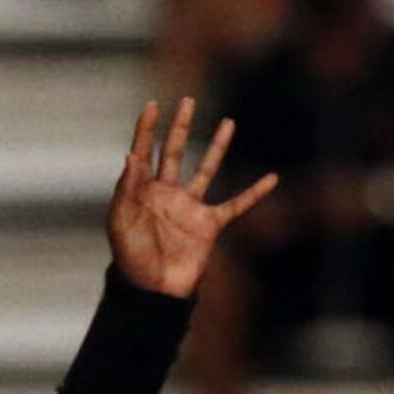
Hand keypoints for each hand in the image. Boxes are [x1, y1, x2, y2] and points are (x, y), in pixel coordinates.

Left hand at [107, 99, 277, 297]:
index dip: (147, 130)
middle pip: (173, 153)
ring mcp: (189, 208)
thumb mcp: (121, 222)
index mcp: (142, 193)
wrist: (153, 292)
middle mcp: (166, 195)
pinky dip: (255, 194)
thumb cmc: (131, 260)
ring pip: (206, 170)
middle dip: (179, 127)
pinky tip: (272, 178)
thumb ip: (127, 188)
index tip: (151, 105)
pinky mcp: (209, 225)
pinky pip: (237, 205)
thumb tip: (130, 154)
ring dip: (217, 147)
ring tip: (229, 123)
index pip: (144, 153)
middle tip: (187, 101)